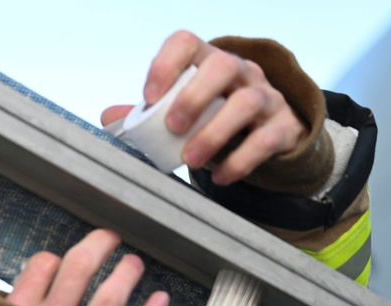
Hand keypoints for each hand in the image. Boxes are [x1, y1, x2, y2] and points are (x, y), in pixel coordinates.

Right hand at [7, 229, 167, 305]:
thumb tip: (28, 284)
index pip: (43, 265)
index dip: (56, 257)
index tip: (64, 262)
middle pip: (79, 268)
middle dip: (99, 245)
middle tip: (110, 239)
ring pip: (109, 298)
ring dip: (126, 274)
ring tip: (134, 264)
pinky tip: (160, 299)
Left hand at [101, 30, 306, 184]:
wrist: (269, 135)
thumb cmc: (214, 117)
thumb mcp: (183, 110)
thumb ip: (147, 114)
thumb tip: (107, 117)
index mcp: (207, 62)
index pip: (187, 44)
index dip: (166, 64)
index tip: (148, 97)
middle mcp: (240, 72)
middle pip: (224, 66)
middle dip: (195, 96)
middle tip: (172, 127)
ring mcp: (266, 97)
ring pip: (247, 102)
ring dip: (215, 133)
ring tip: (191, 160)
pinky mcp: (283, 127)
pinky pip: (266, 139)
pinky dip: (241, 160)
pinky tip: (220, 177)